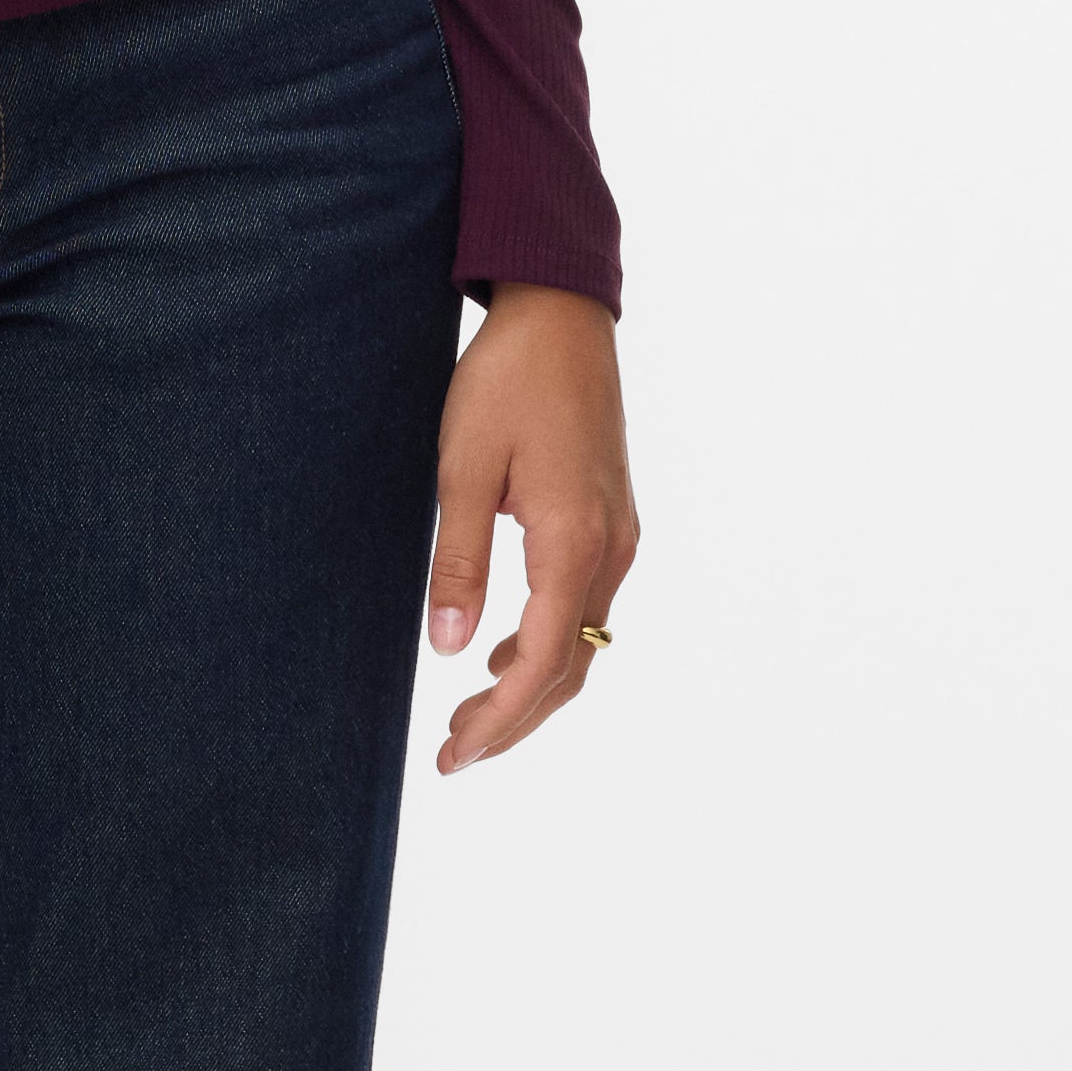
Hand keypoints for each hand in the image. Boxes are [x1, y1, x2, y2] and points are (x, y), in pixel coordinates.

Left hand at [425, 284, 636, 769]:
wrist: (561, 313)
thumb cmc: (506, 381)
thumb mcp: (462, 469)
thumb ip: (458, 563)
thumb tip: (452, 651)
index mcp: (574, 542)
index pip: (544, 662)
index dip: (500, 720)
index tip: (454, 756)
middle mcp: (611, 549)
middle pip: (572, 668)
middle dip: (514, 720)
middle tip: (454, 753)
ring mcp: (620, 535)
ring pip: (584, 642)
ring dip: (532, 685)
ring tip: (470, 714)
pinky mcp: (613, 520)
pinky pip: (587, 606)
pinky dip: (549, 643)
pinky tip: (505, 648)